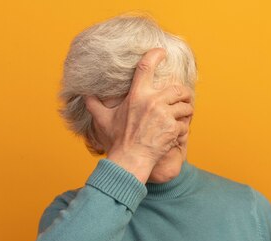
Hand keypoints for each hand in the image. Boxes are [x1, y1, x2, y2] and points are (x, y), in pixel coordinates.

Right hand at [83, 47, 193, 180]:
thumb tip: (84, 95)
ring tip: (184, 115)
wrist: (130, 159)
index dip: (156, 55)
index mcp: (136, 95)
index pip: (146, 67)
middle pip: (177, 88)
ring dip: (186, 110)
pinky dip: (183, 128)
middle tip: (184, 97)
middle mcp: (152, 101)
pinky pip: (185, 123)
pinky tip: (178, 132)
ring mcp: (164, 115)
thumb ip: (94, 105)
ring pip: (185, 105)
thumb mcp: (103, 120)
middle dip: (184, 93)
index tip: (162, 52)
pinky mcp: (173, 128)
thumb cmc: (118, 140)